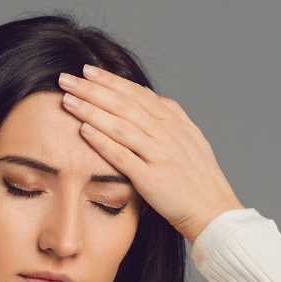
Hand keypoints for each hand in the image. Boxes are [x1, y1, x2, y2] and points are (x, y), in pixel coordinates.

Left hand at [57, 66, 244, 242]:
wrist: (214, 211)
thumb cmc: (201, 179)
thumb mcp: (192, 138)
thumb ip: (172, 115)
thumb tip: (150, 95)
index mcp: (175, 123)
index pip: (137, 94)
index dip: (111, 80)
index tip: (88, 70)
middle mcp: (167, 134)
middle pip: (124, 105)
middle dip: (93, 89)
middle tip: (66, 78)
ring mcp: (159, 155)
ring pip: (120, 126)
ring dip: (91, 111)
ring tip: (68, 100)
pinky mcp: (151, 179)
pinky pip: (123, 157)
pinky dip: (103, 142)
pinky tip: (84, 131)